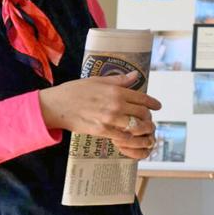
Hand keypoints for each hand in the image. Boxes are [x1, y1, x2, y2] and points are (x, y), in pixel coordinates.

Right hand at [39, 71, 161, 157]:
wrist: (56, 105)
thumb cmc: (75, 91)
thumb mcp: (97, 80)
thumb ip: (119, 80)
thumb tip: (135, 75)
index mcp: (116, 91)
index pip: (142, 98)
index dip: (152, 103)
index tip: (157, 107)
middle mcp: (116, 105)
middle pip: (142, 114)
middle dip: (148, 118)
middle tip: (149, 120)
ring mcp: (110, 119)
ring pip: (136, 127)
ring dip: (143, 130)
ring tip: (144, 131)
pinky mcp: (102, 131)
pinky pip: (123, 137)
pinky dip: (130, 139)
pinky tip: (131, 138)